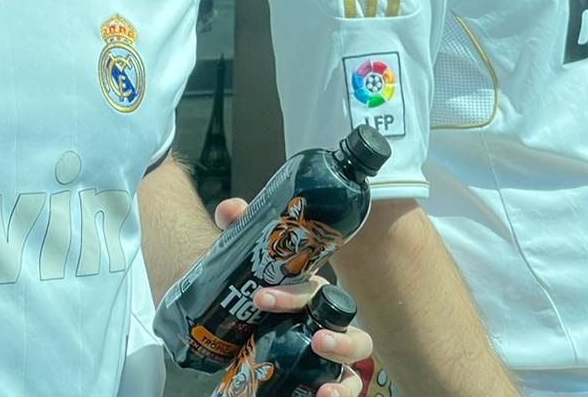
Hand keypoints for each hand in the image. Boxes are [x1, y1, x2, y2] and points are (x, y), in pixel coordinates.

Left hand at [213, 200, 374, 396]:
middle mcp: (330, 321)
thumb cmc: (262, 289)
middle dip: (340, 338)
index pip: (313, 290)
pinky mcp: (327, 376)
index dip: (290, 295)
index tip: (261, 298)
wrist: (252, 317)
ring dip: (346, 371)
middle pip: (352, 329)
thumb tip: (229, 209)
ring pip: (358, 359)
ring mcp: (333, 351)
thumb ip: (241, 232)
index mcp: (314, 291)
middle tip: (316, 340)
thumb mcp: (251, 262)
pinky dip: (340, 395)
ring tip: (326, 389)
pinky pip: (346, 387)